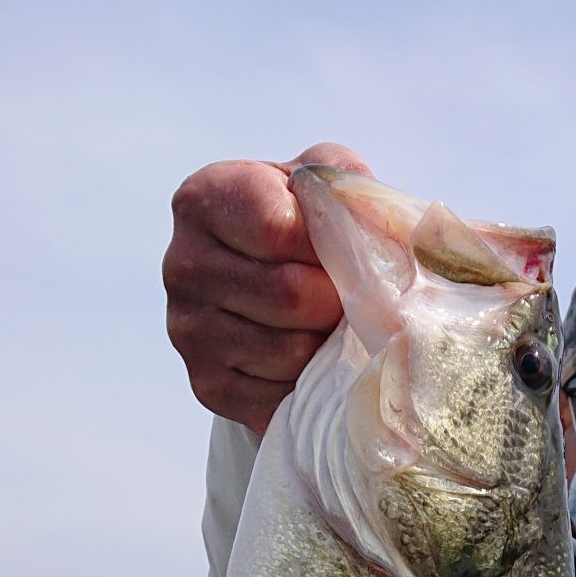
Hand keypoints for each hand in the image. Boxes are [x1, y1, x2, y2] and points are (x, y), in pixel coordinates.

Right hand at [163, 141, 372, 432]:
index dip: (331, 245)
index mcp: (203, 201)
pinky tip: (312, 359)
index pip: (278, 230)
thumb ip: (349, 190)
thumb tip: (393, 234)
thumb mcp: (324, 181)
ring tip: (331, 323)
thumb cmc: (302, 224)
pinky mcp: (207, 385)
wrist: (268, 281)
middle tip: (350, 295)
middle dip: (338, 300)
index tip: (347, 247)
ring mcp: (189, 331)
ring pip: (291, 351)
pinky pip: (282, 396)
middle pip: (289, 295)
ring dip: (328, 343)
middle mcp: (182, 265)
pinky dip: (311, 383)